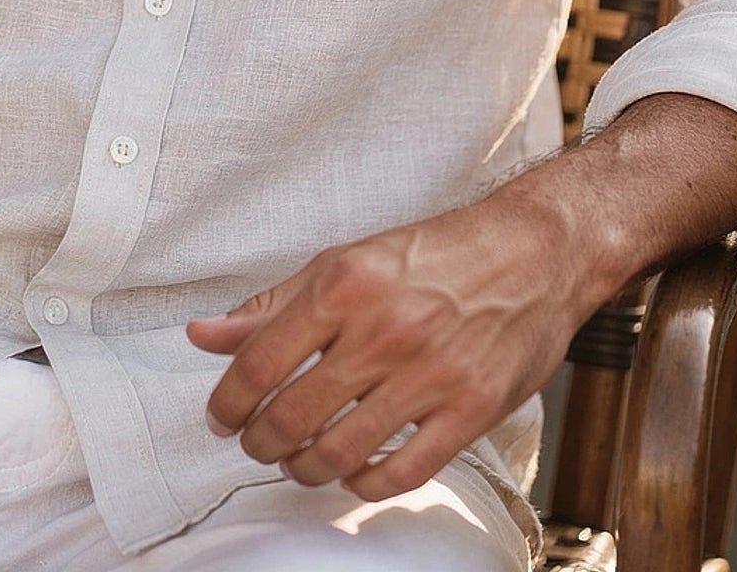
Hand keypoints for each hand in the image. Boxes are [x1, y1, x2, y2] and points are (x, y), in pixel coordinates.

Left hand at [185, 190, 589, 503]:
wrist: (533, 252)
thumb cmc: (434, 256)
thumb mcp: (346, 261)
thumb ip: (273, 305)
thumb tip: (203, 335)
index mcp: (344, 283)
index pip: (259, 362)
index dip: (227, 402)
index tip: (221, 418)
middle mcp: (383, 328)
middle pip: (293, 415)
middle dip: (261, 443)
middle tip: (257, 444)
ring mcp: (431, 373)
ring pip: (340, 452)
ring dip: (304, 469)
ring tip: (298, 461)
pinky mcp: (471, 410)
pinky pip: (401, 472)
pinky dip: (364, 484)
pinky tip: (352, 471)